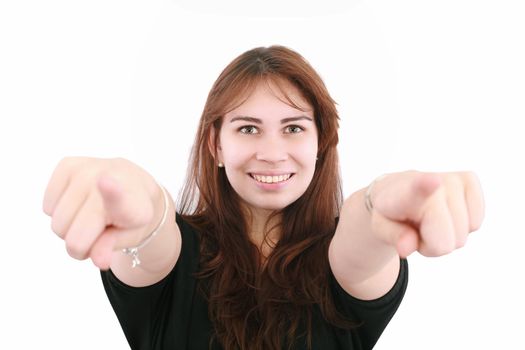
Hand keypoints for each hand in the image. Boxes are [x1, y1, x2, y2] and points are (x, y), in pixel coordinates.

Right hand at [43, 157, 163, 268]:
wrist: (136, 189)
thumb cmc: (130, 217)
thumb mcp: (128, 238)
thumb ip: (111, 249)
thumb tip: (99, 261)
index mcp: (132, 201)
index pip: (118, 199)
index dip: (111, 192)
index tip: (105, 182)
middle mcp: (109, 178)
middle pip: (72, 237)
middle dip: (81, 242)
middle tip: (98, 229)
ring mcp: (87, 169)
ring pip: (57, 224)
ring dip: (70, 227)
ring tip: (90, 215)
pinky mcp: (67, 164)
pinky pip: (47, 207)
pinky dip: (60, 211)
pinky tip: (80, 201)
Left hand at [368, 170, 484, 257]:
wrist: (395, 191)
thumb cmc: (390, 214)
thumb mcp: (382, 228)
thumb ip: (394, 238)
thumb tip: (406, 248)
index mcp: (403, 193)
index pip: (417, 190)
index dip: (426, 187)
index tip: (432, 180)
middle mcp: (431, 180)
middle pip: (446, 242)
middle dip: (433, 244)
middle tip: (418, 228)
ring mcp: (453, 179)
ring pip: (462, 236)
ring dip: (446, 236)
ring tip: (429, 219)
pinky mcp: (470, 179)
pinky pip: (476, 223)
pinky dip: (462, 227)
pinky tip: (445, 213)